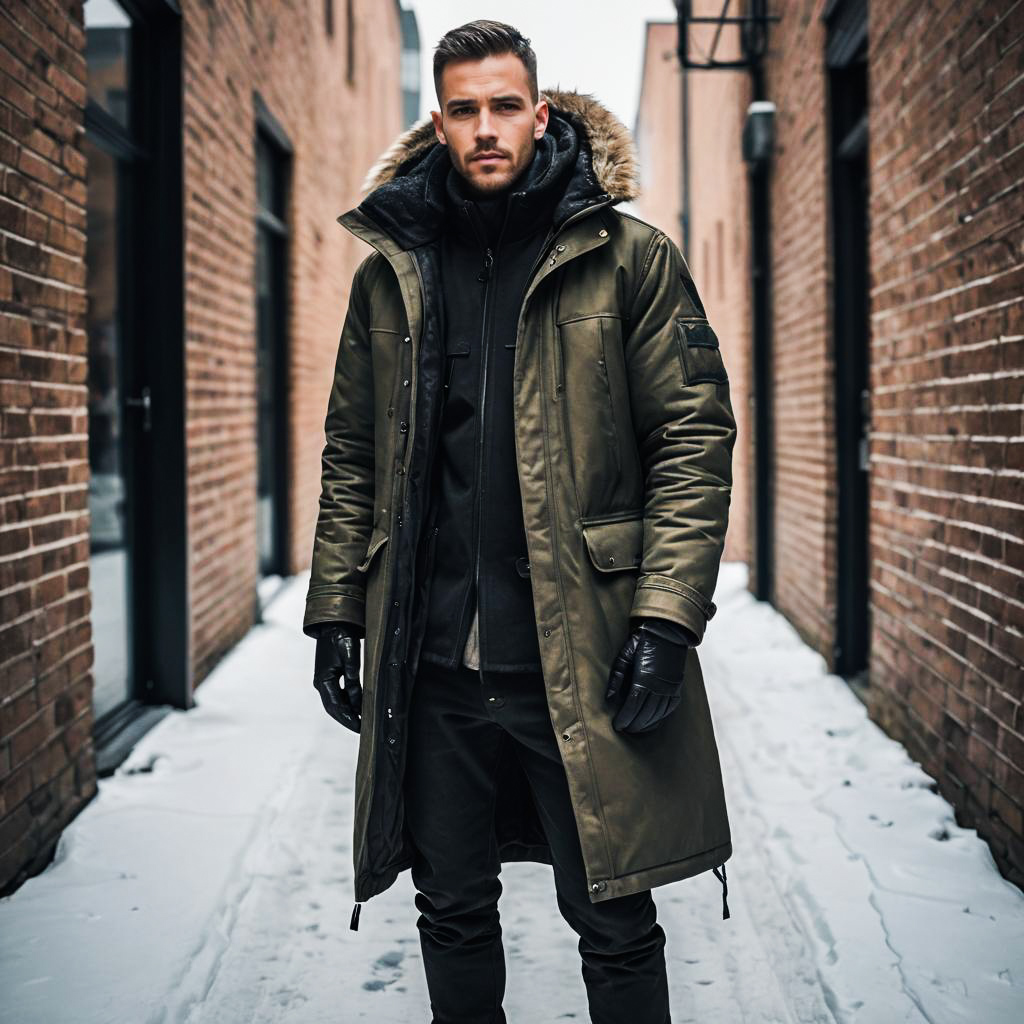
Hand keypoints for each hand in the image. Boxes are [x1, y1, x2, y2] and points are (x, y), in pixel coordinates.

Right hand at [312, 623, 362, 732]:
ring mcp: (325, 680)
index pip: (336, 706)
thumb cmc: (341, 637)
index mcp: (324, 680)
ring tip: (361, 720)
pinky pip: (339, 694)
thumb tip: (357, 697)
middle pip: (334, 708)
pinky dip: (348, 702)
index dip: (348, 718)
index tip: (359, 728)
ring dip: (348, 711)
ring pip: (336, 702)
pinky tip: (358, 706)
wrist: (333, 624)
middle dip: (347, 719)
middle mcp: (321, 683)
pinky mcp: (330, 676)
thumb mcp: (349, 655)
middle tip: (361, 729)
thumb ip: (353, 676)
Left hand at [605, 618, 691, 733]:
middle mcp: (660, 685)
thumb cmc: (641, 642)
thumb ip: (616, 677)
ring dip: (645, 724)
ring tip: (634, 729)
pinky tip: (650, 723)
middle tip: (623, 729)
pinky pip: (668, 709)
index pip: (633, 705)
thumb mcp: (624, 655)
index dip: (625, 718)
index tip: (617, 725)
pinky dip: (659, 719)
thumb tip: (608, 698)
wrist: (666, 632)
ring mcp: (670, 688)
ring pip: (657, 714)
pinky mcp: (677, 688)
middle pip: (645, 713)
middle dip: (633, 724)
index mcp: (645, 677)